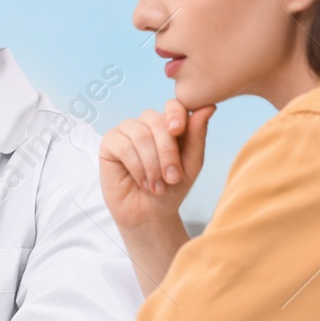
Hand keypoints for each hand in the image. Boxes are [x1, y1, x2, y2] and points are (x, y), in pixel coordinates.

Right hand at [98, 99, 214, 232]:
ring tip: (157, 186)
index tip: (178, 131)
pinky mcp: (109, 142)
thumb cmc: (171, 189)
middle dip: (167, 152)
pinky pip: (123, 146)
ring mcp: (127, 130)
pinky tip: (142, 182)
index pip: (174, 105)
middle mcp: (147, 122)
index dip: (176, 115)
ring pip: (140, 135)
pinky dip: (136, 167)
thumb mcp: (191, 164)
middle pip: (157, 122)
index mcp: (169, 123)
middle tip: (172, 179)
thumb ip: (198, 135)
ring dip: (152, 164)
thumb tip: (210, 106)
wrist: (150, 214)